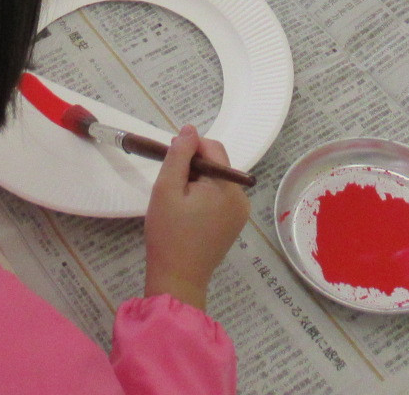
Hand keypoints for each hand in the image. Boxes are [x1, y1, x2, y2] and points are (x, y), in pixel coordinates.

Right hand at [143, 126, 248, 312]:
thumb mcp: (167, 188)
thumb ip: (179, 155)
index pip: (212, 148)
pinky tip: (188, 211)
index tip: (169, 158)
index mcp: (228, 186)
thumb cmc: (169, 233)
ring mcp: (240, 213)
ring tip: (177, 200)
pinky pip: (220, 197)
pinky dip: (204, 196)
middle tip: (170, 183)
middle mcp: (241, 197)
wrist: (177, 279)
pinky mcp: (233, 225)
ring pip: (217, 180)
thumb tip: (190, 130)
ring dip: (198, 180)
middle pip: (217, 164)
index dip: (189, 147)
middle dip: (193, 165)